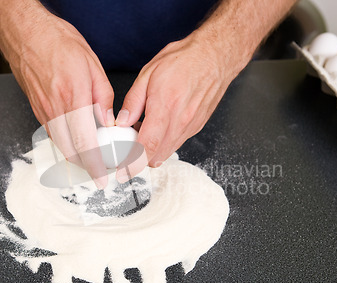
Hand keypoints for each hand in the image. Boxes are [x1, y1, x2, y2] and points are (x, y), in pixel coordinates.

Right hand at [0, 9, 114, 187]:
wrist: (26, 33)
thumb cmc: (57, 43)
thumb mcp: (92, 66)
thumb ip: (102, 98)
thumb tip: (108, 122)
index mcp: (72, 98)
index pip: (84, 142)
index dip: (94, 165)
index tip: (102, 178)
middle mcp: (54, 109)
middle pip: (69, 151)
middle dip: (86, 167)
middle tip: (101, 171)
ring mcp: (43, 111)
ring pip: (60, 145)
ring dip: (77, 156)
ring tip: (93, 158)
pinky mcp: (37, 110)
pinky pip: (53, 134)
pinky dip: (67, 143)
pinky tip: (78, 140)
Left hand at [115, 34, 236, 181]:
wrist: (215, 56)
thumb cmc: (184, 60)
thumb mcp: (149, 73)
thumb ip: (134, 101)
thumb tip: (121, 122)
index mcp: (165, 106)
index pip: (147, 146)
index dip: (133, 163)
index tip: (123, 171)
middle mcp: (180, 120)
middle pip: (157, 155)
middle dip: (140, 158)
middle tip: (128, 146)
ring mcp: (191, 125)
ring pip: (167, 151)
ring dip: (153, 150)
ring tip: (144, 131)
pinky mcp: (197, 126)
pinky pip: (177, 142)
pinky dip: (165, 141)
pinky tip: (159, 126)